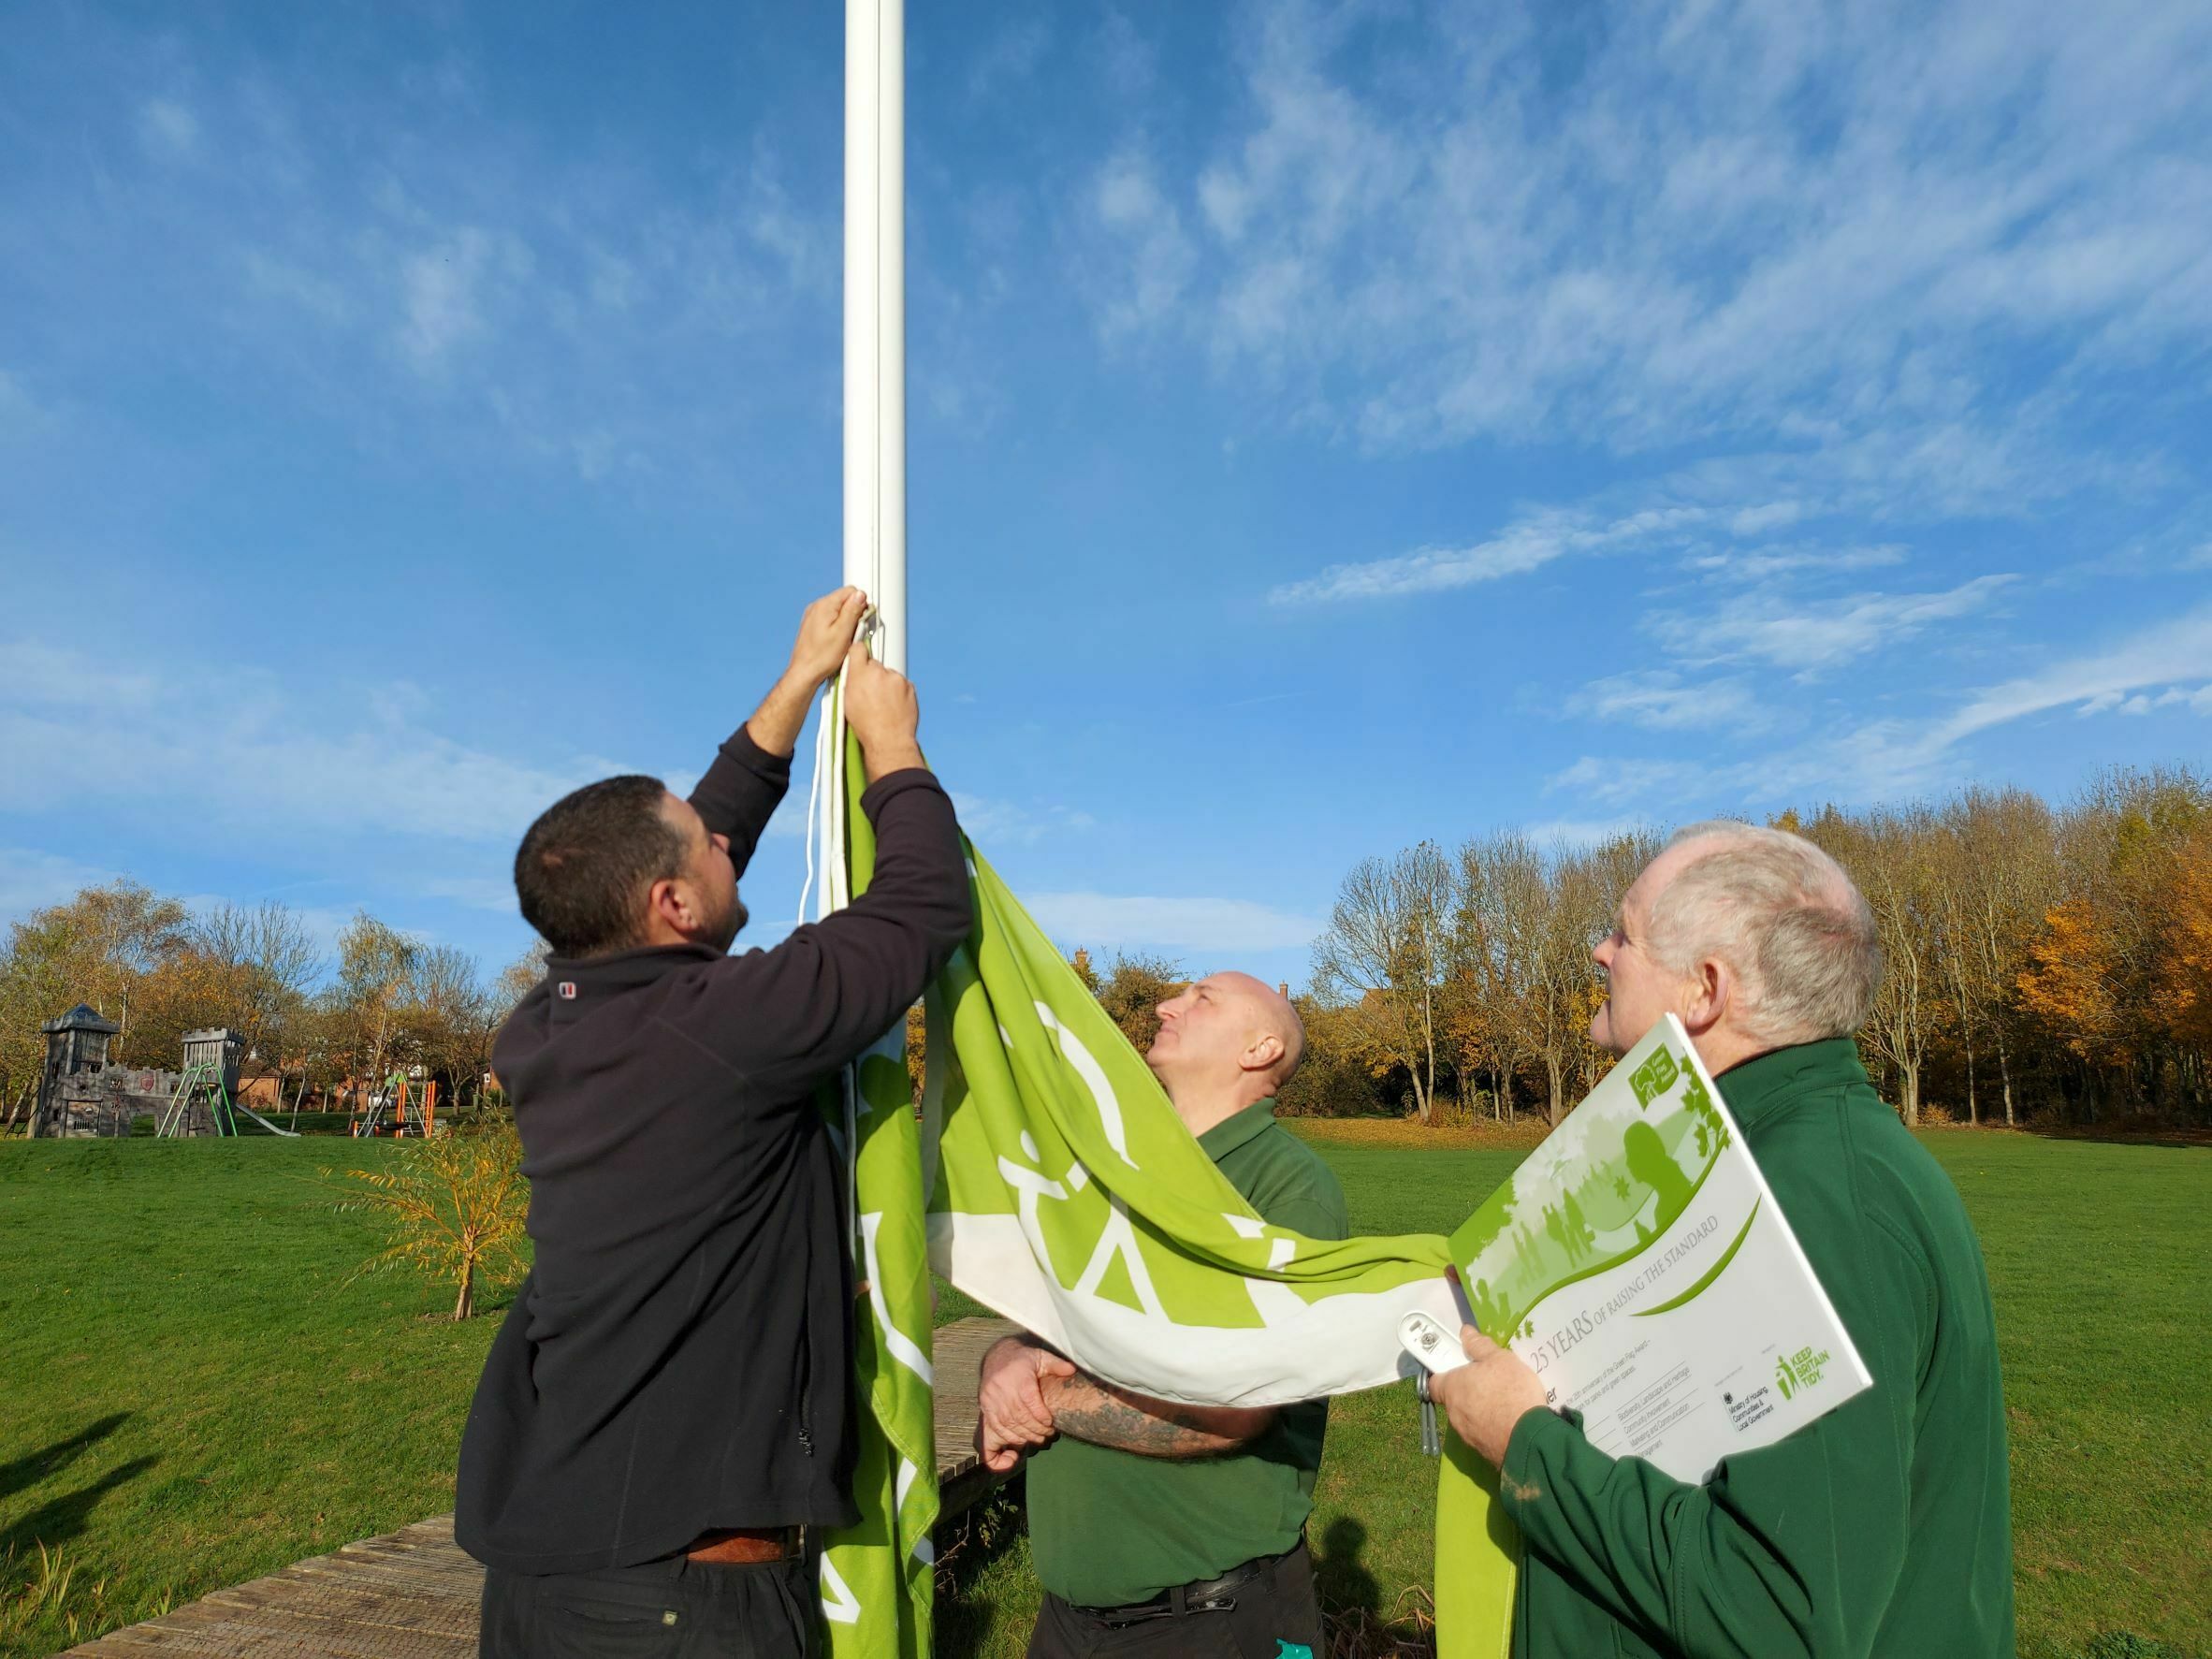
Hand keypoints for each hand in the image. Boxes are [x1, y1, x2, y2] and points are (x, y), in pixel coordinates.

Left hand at [785, 587, 868, 690]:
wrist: (804, 672)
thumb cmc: (821, 657)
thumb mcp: (843, 633)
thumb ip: (852, 611)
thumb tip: (860, 595)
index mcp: (824, 605)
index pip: (851, 591)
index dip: (861, 605)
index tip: (862, 621)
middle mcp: (817, 607)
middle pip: (845, 601)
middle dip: (854, 615)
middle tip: (853, 634)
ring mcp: (813, 616)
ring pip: (839, 611)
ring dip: (846, 623)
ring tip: (844, 640)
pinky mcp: (813, 625)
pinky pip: (831, 620)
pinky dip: (837, 628)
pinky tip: (837, 642)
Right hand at [840, 640, 924, 773]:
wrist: (889, 740)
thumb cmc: (866, 726)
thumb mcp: (846, 702)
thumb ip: (851, 681)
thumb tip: (852, 671)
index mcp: (858, 675)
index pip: (858, 649)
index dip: (858, 653)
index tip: (859, 655)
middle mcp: (878, 672)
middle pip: (875, 664)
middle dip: (873, 674)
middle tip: (871, 692)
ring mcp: (896, 678)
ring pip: (889, 675)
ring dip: (887, 684)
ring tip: (884, 704)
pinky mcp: (909, 685)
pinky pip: (901, 684)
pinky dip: (898, 692)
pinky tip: (893, 706)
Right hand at [976, 1336, 1074, 1471]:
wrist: (997, 1357)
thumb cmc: (1022, 1359)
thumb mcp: (1040, 1356)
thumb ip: (1056, 1364)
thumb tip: (1072, 1370)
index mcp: (1017, 1377)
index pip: (1029, 1401)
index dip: (1041, 1416)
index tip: (1050, 1422)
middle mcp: (1001, 1390)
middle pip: (1019, 1417)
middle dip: (1035, 1430)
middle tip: (1047, 1434)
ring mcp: (990, 1401)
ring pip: (1006, 1426)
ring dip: (1023, 1437)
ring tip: (1037, 1438)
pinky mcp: (984, 1409)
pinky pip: (993, 1430)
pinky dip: (1006, 1440)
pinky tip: (1017, 1446)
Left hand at [1427, 1324, 1548, 1465]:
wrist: (1528, 1438)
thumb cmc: (1511, 1391)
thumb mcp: (1500, 1359)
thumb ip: (1479, 1346)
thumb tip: (1465, 1333)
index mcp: (1452, 1388)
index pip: (1433, 1381)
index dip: (1444, 1372)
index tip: (1459, 1366)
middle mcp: (1453, 1413)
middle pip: (1453, 1398)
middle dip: (1467, 1389)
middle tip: (1489, 1381)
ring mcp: (1466, 1434)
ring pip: (1468, 1416)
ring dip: (1479, 1408)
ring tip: (1503, 1400)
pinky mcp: (1482, 1450)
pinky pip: (1482, 1432)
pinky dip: (1490, 1425)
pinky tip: (1509, 1419)